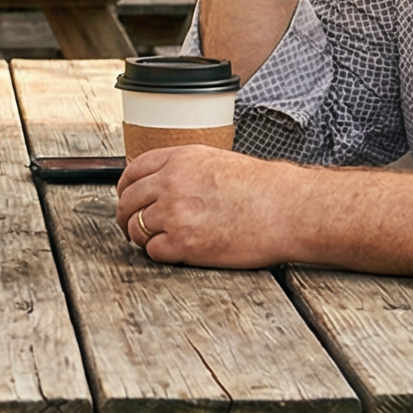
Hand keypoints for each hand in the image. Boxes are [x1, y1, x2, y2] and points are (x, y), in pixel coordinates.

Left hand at [114, 146, 302, 268]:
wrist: (288, 210)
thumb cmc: (262, 188)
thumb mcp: (216, 161)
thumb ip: (183, 169)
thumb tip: (157, 183)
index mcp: (180, 159)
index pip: (132, 171)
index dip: (125, 189)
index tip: (127, 199)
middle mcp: (172, 183)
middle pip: (128, 201)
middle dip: (127, 216)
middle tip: (132, 227)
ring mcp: (176, 213)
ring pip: (136, 228)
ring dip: (143, 237)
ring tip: (160, 240)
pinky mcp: (184, 244)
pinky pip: (153, 251)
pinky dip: (160, 254)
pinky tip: (177, 251)